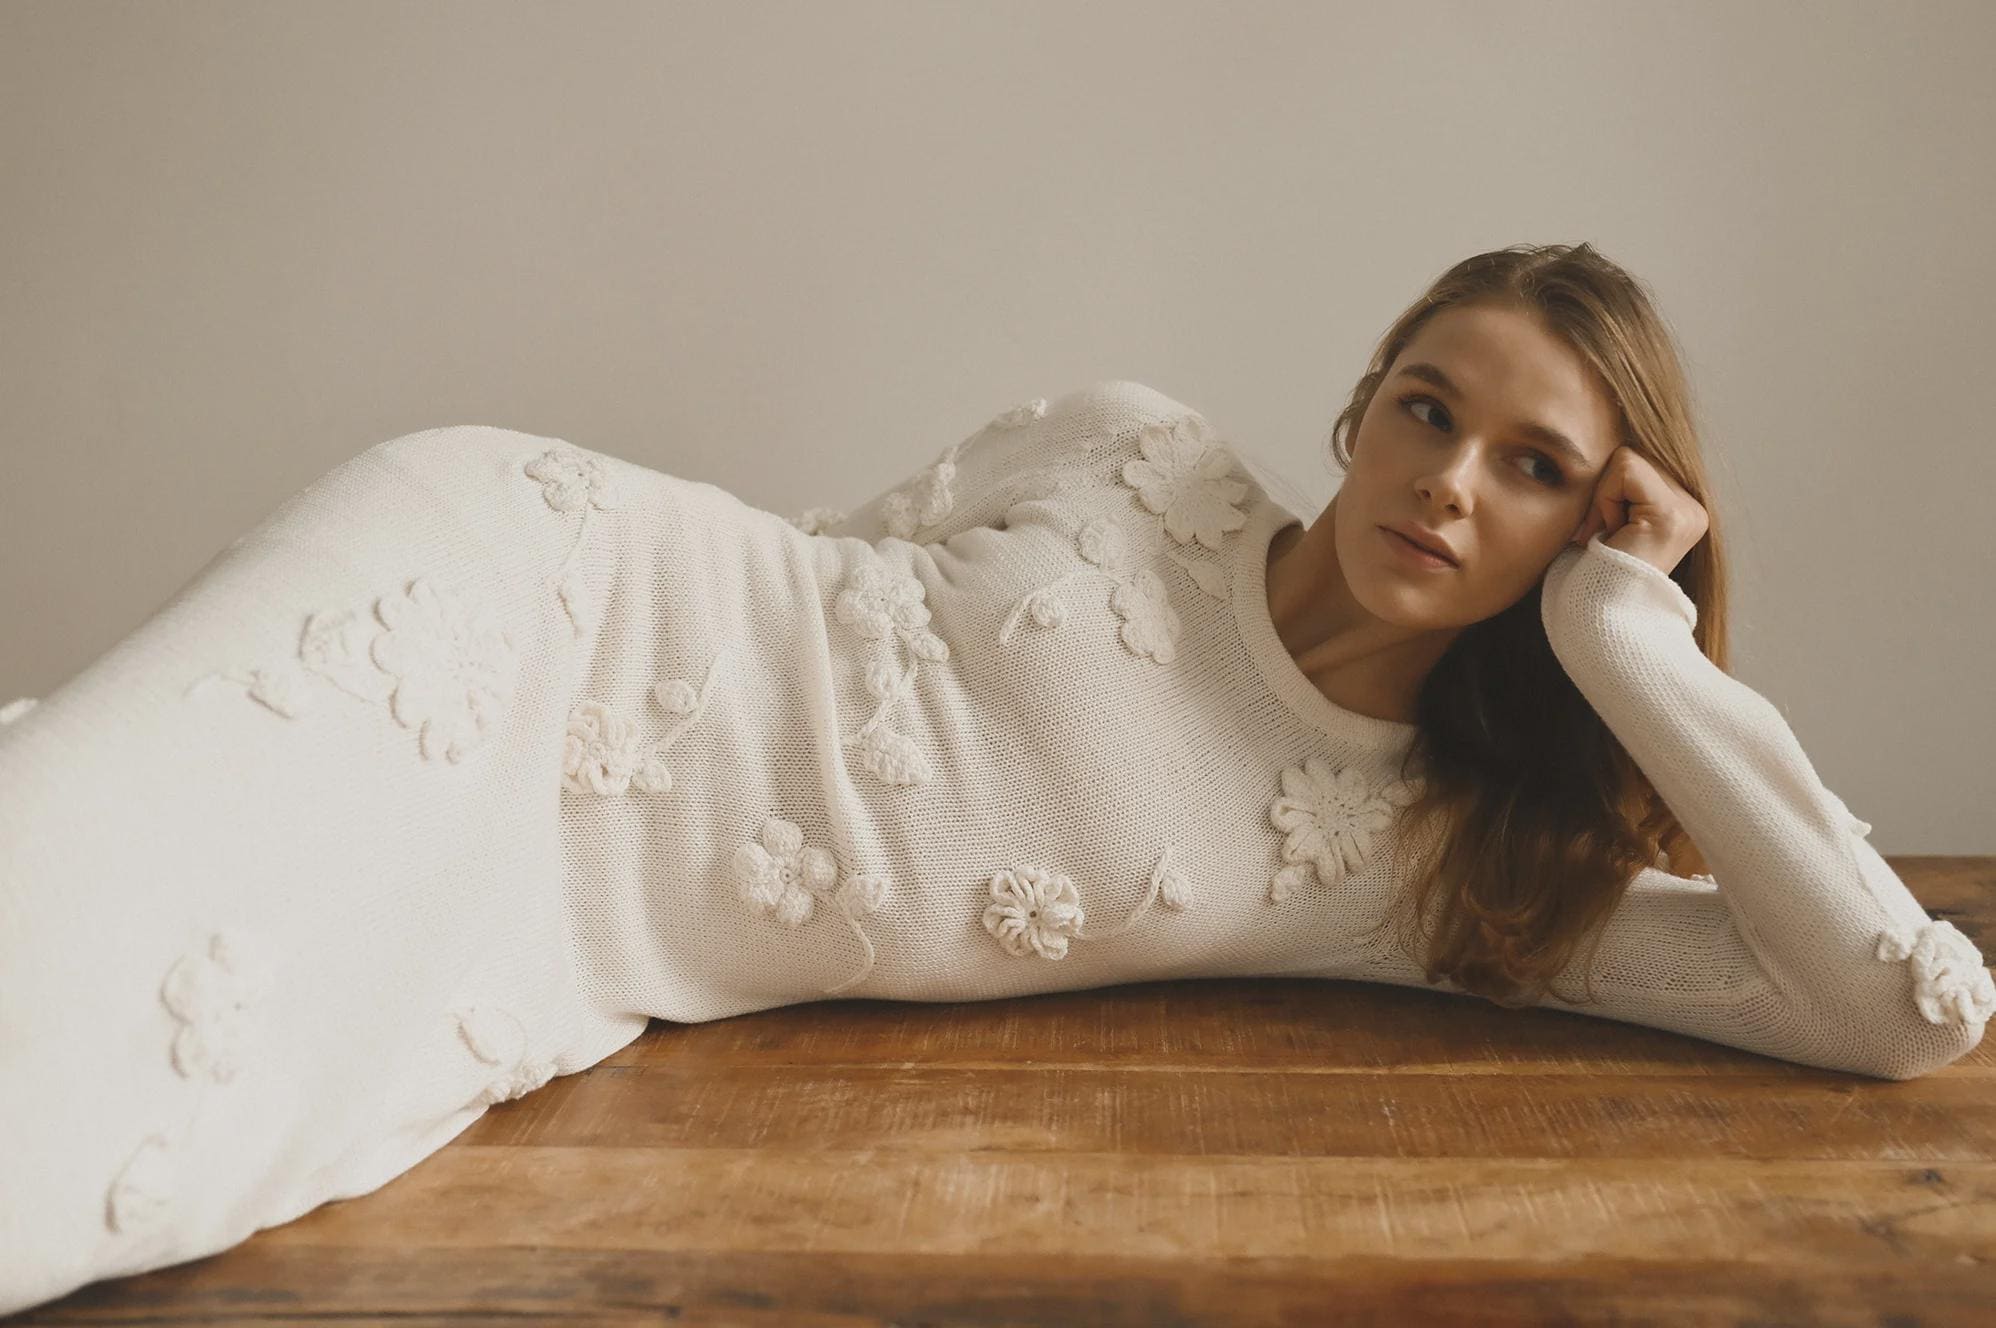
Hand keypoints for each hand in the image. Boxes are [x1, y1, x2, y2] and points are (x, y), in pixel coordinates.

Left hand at [1568, 446, 1708, 575]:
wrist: (1601, 615)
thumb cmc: (1595, 573)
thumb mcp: (1613, 519)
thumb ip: (1624, 487)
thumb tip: (1609, 445)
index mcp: (1684, 509)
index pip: (1639, 460)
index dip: (1610, 490)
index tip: (1608, 533)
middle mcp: (1694, 509)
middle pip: (1634, 455)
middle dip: (1607, 492)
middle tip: (1608, 535)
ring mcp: (1688, 512)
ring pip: (1627, 458)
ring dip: (1605, 498)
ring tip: (1613, 536)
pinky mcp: (1671, 515)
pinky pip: (1625, 467)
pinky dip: (1606, 499)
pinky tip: (1614, 533)